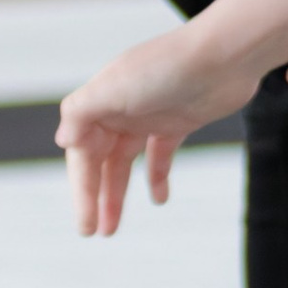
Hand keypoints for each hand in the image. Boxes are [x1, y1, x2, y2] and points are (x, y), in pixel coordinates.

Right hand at [57, 23, 252, 234]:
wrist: (224, 55)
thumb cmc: (168, 66)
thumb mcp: (115, 87)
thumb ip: (82, 111)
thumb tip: (63, 141)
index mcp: (101, 99)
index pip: (82, 153)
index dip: (81, 188)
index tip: (86, 222)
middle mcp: (122, 108)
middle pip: (100, 161)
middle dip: (96, 196)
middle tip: (95, 232)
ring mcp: (150, 115)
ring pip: (126, 162)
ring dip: (118, 193)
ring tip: (112, 227)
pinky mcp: (179, 121)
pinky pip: (160, 155)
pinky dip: (157, 176)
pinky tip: (159, 198)